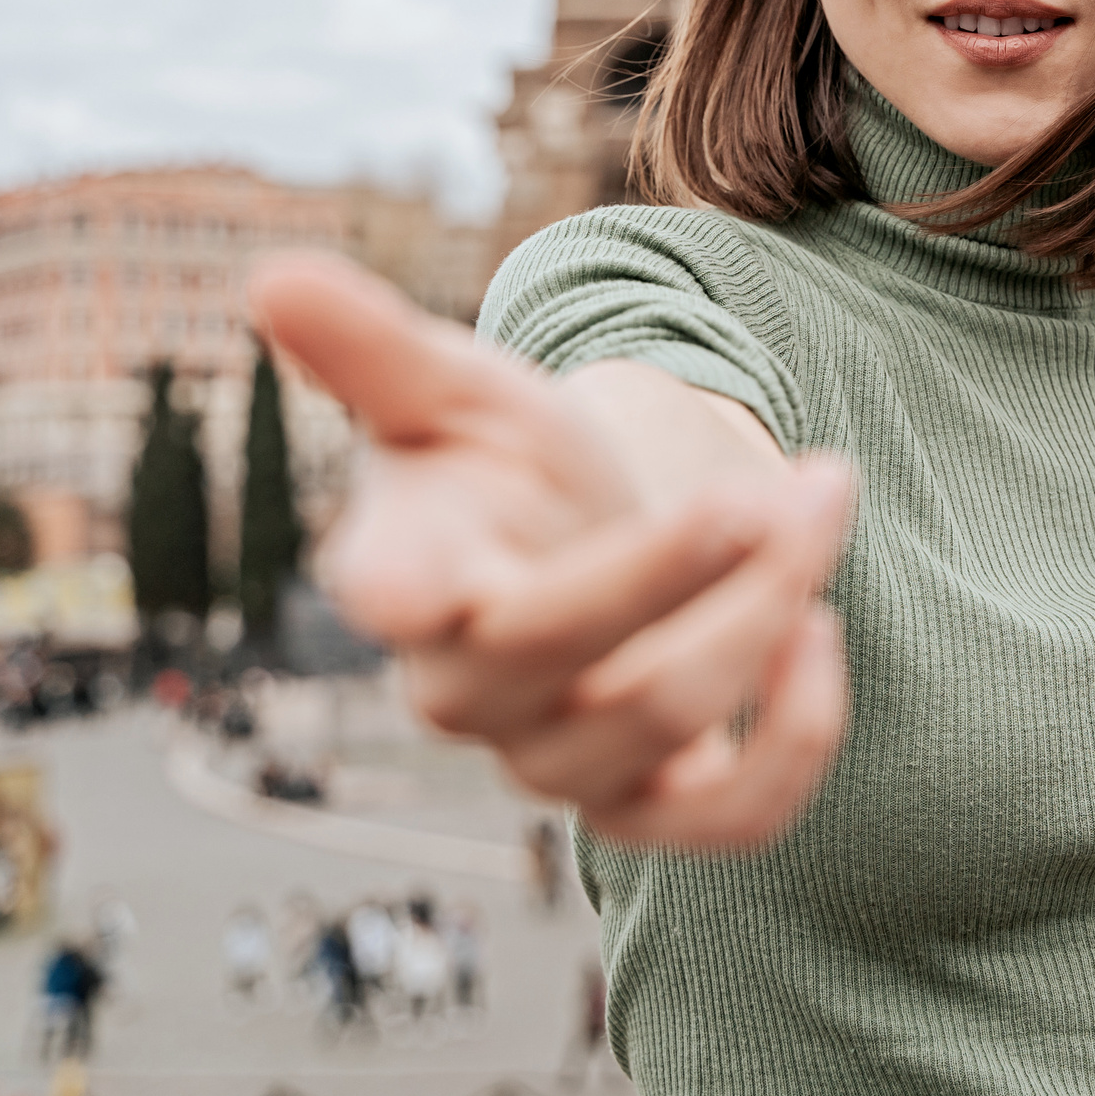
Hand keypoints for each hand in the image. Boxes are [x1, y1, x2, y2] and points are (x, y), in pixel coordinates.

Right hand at [249, 252, 851, 848]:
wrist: (587, 542)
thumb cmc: (504, 463)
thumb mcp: (454, 391)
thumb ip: (376, 346)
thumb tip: (274, 276)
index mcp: (408, 573)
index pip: (389, 593)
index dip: (398, 590)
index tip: (403, 583)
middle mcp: (469, 689)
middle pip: (572, 648)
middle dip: (691, 557)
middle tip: (787, 476)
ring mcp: (556, 761)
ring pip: (669, 715)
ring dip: (772, 602)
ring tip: (821, 495)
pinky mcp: (646, 806)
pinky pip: (731, 819)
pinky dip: (797, 735)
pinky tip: (819, 629)